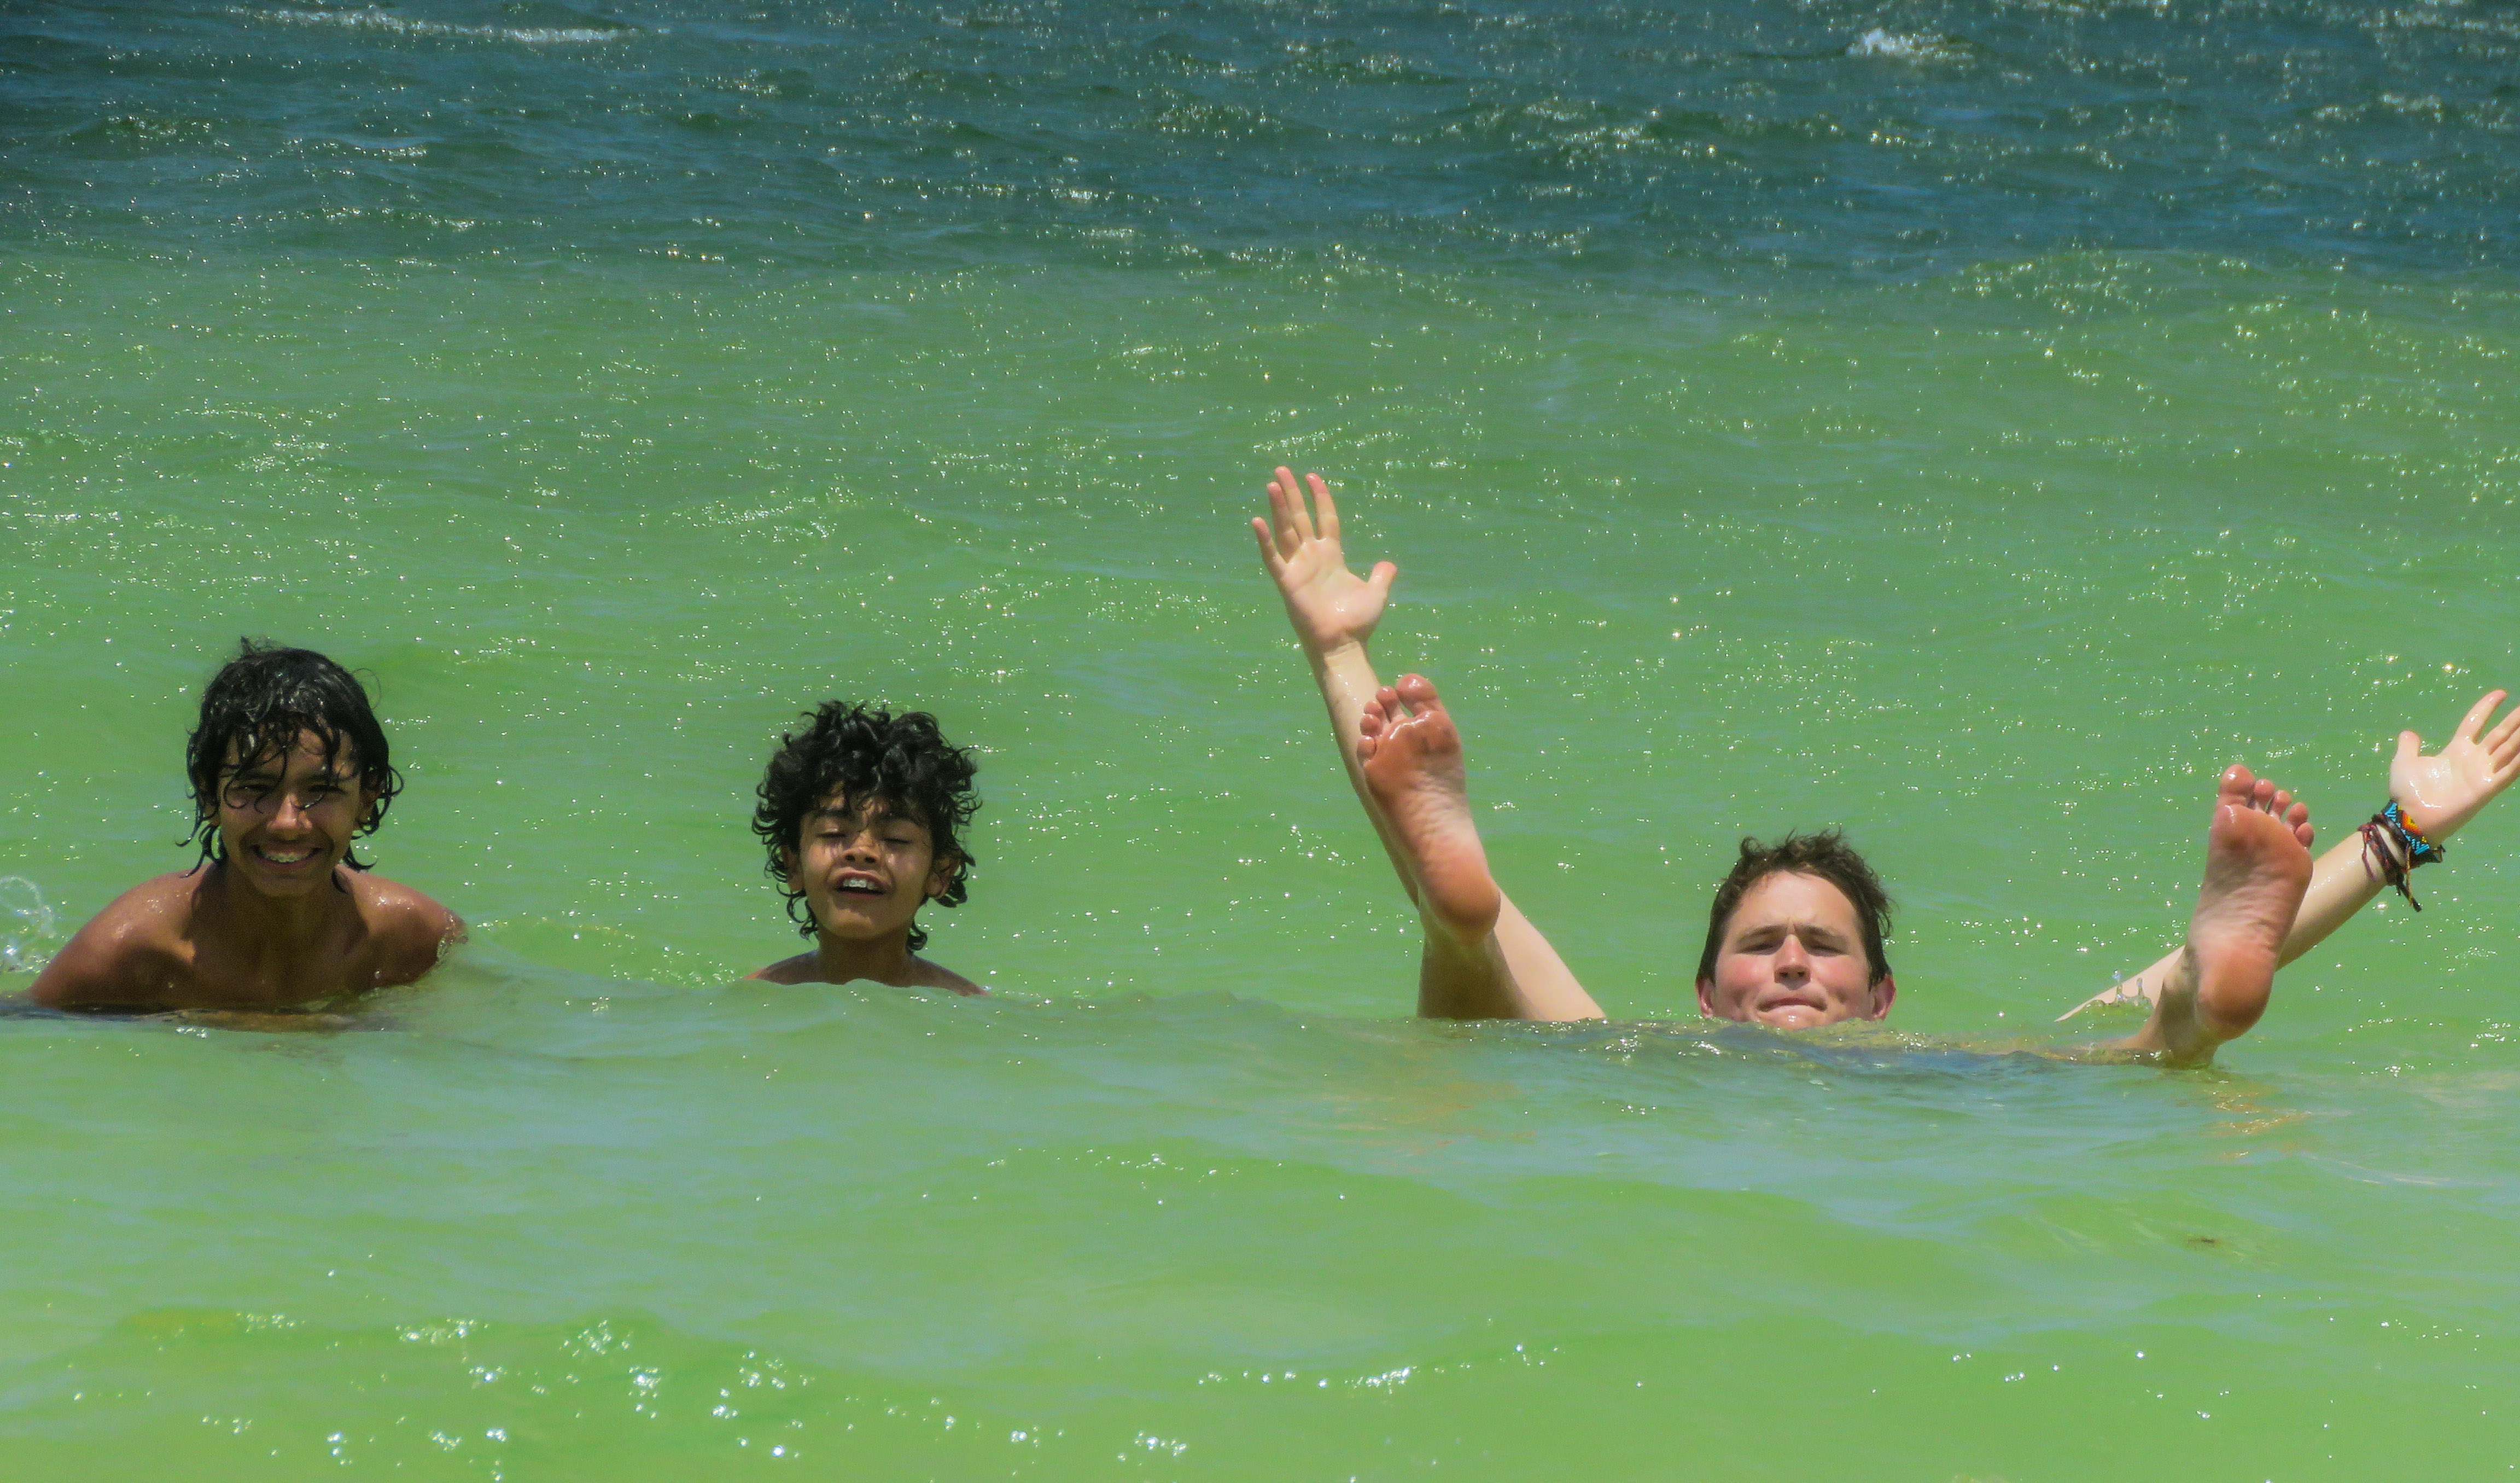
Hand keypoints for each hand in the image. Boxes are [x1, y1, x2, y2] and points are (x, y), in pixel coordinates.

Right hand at [1252, 467, 1396, 654]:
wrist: (1344, 644)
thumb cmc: (1357, 622)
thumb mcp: (1376, 593)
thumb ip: (1381, 576)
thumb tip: (1388, 565)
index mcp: (1331, 555)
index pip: (1324, 518)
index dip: (1320, 497)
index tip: (1313, 476)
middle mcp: (1312, 557)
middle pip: (1299, 517)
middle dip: (1292, 493)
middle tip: (1281, 469)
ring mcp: (1298, 567)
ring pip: (1285, 530)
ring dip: (1279, 507)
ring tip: (1273, 484)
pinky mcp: (1287, 582)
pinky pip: (1272, 558)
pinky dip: (1264, 541)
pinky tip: (1257, 521)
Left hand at [2391, 689, 2519, 840]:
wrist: (2410, 817)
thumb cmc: (2409, 792)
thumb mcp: (2404, 762)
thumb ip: (2409, 747)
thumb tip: (2408, 733)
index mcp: (2456, 750)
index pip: (2475, 723)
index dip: (2487, 708)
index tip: (2501, 693)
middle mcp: (2473, 759)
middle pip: (2499, 734)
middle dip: (2514, 720)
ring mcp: (2482, 773)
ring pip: (2509, 749)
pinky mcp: (2487, 788)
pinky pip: (2510, 772)